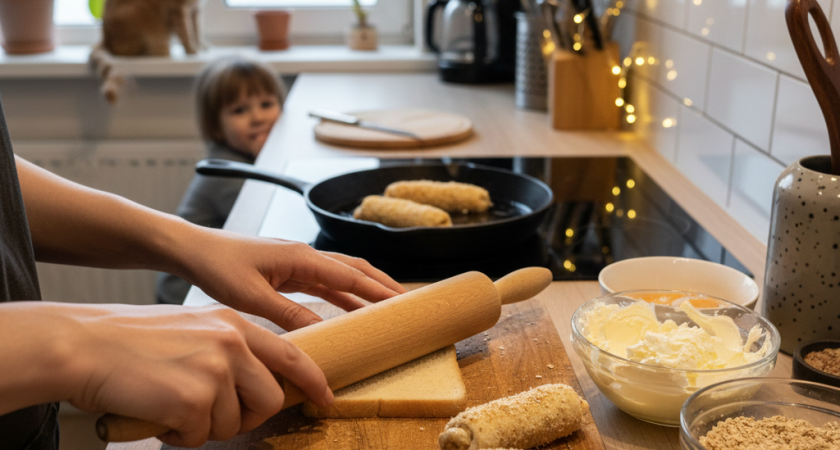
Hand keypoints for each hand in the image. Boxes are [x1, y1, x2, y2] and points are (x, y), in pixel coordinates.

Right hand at [0, 302, 330, 447]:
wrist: (82, 345)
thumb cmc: (130, 340)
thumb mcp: (193, 328)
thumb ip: (228, 349)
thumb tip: (253, 382)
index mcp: (234, 323)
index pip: (291, 355)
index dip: (312, 380)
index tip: (324, 397)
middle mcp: (232, 343)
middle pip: (269, 399)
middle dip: (248, 417)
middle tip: (214, 416)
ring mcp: (215, 370)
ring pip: (233, 423)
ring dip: (204, 426)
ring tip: (171, 405)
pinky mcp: (193, 399)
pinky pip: (199, 437)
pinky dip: (177, 435)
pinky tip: (157, 413)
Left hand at [174, 226, 406, 330]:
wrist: (193, 250)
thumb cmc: (218, 267)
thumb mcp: (252, 297)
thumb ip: (288, 313)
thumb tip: (321, 331)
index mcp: (301, 256)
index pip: (350, 275)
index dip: (378, 289)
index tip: (402, 302)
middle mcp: (305, 255)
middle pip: (355, 269)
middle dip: (382, 285)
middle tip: (407, 303)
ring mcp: (297, 261)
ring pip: (342, 275)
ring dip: (365, 289)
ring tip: (387, 306)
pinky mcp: (288, 270)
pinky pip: (324, 283)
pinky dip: (342, 295)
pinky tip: (351, 309)